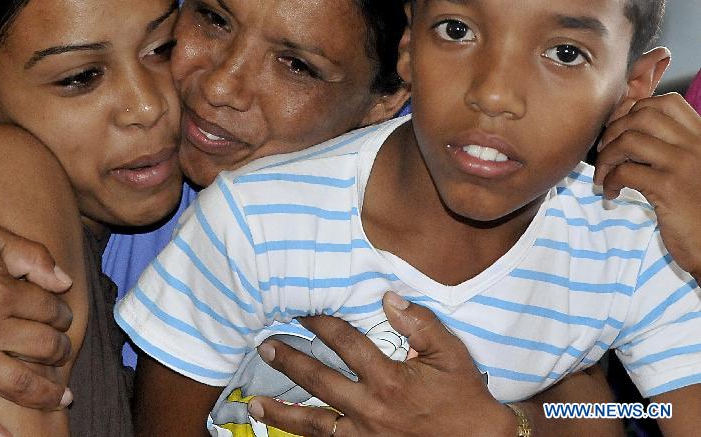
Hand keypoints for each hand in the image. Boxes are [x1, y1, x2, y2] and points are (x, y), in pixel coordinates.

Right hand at [0, 221, 74, 436]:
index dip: (62, 311)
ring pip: (18, 383)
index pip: (50, 310)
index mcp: (0, 293)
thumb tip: (63, 281)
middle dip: (60, 349)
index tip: (61, 311)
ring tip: (63, 397)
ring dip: (46, 393)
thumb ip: (31, 254)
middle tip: (62, 347)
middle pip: (42, 348)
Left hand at [248, 293, 515, 435]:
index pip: (345, 343)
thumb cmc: (465, 398)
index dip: (320, 323)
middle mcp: (370, 408)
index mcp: (389, 379)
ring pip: (314, 424)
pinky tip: (285, 435)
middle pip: (319, 381)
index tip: (300, 309)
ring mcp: (365, 436)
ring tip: (255, 404)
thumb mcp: (451, 355)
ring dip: (282, 412)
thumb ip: (420, 325)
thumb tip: (388, 298)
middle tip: (265, 346)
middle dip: (290, 361)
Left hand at [595, 93, 700, 277]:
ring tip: (604, 174)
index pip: (667, 102)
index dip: (633, 110)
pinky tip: (611, 192)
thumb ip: (672, 148)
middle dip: (613, 130)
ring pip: (629, 140)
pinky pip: (625, 171)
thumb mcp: (693, 169)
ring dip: (606, 156)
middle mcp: (697, 146)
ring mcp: (684, 165)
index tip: (618, 130)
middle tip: (604, 152)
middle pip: (642, 115)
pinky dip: (609, 180)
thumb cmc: (699, 209)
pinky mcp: (669, 189)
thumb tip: (629, 127)